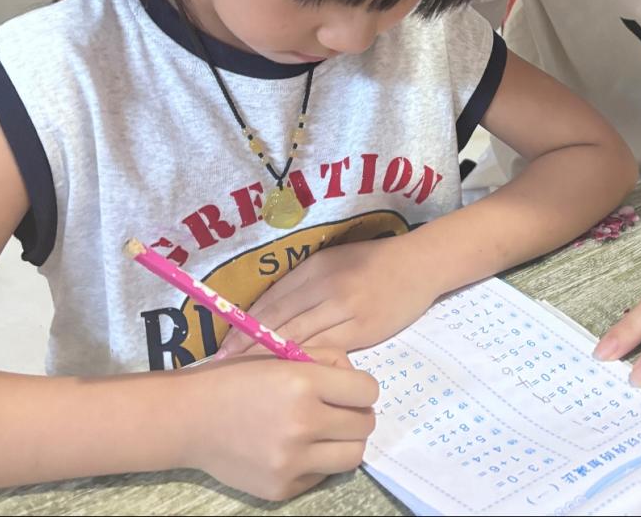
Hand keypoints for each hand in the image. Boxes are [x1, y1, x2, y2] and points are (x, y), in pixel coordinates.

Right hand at [182, 346, 377, 500]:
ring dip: (345, 442)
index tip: (350, 390)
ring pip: (353, 456)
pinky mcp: (281, 488)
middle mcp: (302, 424)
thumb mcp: (282, 355)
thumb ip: (327, 360)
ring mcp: (292, 461)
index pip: (367, 391)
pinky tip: (295, 449)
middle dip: (357, 415)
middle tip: (339, 411)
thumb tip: (357, 381)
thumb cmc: (238, 379)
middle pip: (365, 425)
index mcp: (304, 383)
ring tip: (325, 432)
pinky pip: (322, 476)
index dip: (362, 389)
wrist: (190, 419)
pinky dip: (317, 462)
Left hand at [217, 237, 442, 357]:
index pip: (271, 302)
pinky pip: (326, 351)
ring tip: (247, 379)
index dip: (244, 327)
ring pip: (299, 339)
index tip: (222, 349)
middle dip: (248, 348)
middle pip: (279, 322)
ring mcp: (345, 308)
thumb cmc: (373, 262)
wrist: (418, 265)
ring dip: (270, 360)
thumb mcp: (334, 261)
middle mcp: (326, 286)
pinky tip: (291, 379)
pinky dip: (305, 364)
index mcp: (315, 268)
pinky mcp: (363, 329)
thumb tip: (268, 314)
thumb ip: (304, 284)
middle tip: (222, 369)